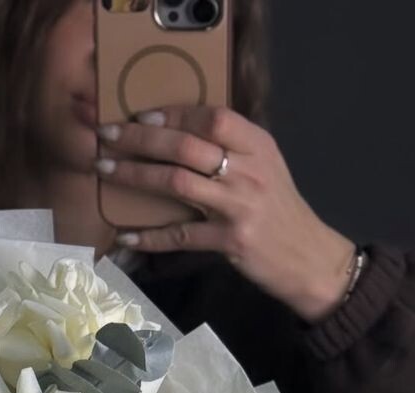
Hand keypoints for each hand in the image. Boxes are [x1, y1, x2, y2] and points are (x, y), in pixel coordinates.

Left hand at [95, 105, 357, 322]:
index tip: (141, 114)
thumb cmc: (280, 212)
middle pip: (186, 145)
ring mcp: (239, 206)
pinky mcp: (230, 241)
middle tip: (106, 135)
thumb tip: (183, 132)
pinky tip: (126, 236)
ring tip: (105, 169)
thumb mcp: (266, 168)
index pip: (212, 116)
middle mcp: (249, 170)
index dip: (173, 112)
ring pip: (177, 182)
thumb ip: (233, 149)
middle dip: (140, 138)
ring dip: (135, 174)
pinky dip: (151, 236)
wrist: (309, 258)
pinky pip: (181, 235)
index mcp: (258, 146)